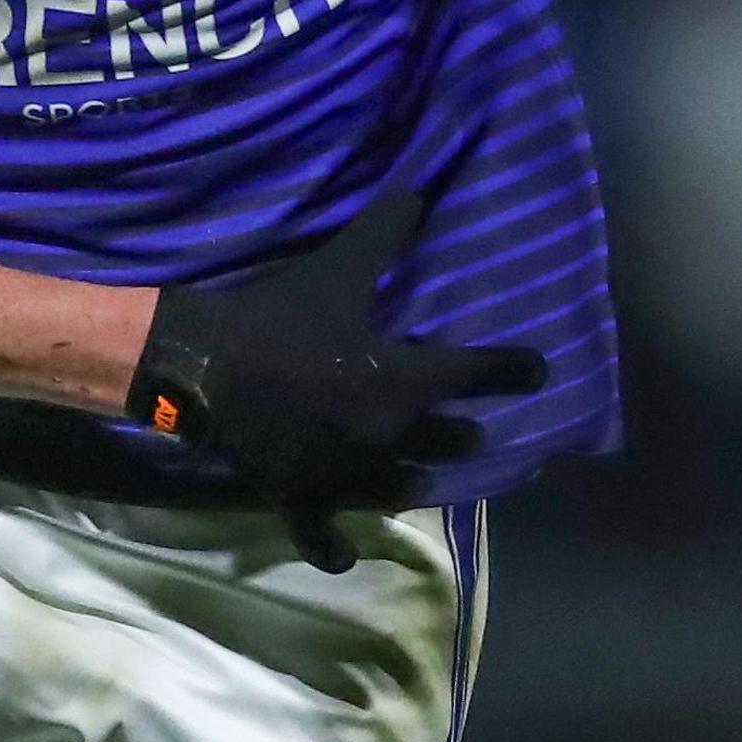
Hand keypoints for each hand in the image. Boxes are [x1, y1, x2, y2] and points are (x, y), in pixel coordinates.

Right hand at [128, 182, 543, 569]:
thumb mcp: (337, 268)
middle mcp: (389, 436)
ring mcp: (346, 475)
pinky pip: (325, 534)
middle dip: (462, 429)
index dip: (513, 369)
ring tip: (421, 475)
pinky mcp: (301, 497)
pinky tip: (348, 552)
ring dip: (415, 478)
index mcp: (405, 380)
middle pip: (448, 439)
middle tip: (468, 424)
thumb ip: (385, 232)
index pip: (478, 373)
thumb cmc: (279, 317)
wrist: (203, 366)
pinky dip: (337, 545)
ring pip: (401, 486)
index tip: (538, 371)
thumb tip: (420, 189)